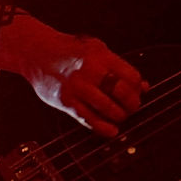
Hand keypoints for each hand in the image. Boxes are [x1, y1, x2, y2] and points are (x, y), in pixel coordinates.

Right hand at [5, 16, 146, 136]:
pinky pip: (88, 119)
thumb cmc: (70, 51)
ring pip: (107, 108)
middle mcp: (90, 71)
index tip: (138, 93)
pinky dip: (103, 127)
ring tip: (121, 117)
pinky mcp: (65, 101)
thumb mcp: (97, 49)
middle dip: (132, 104)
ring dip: (119, 116)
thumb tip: (144, 87)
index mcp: (101, 56)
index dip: (138, 89)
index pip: (131, 76)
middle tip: (132, 108)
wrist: (36, 52)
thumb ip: (120, 66)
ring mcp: (77, 87)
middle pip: (122, 93)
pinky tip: (111, 130)